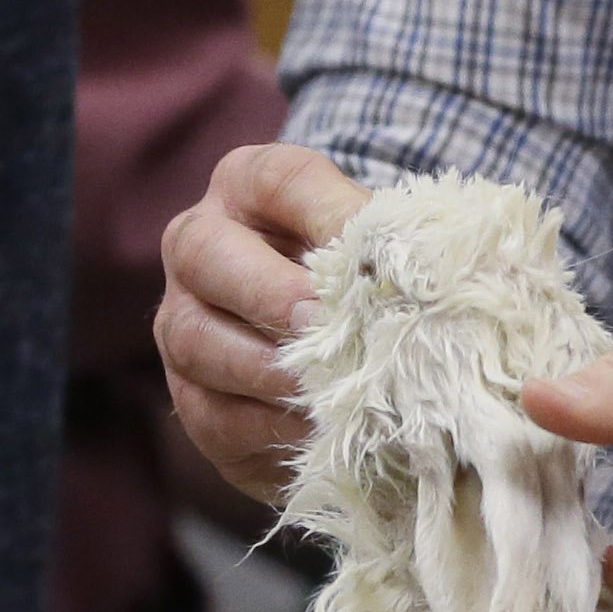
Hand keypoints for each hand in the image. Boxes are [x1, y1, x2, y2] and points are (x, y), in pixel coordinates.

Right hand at [155, 143, 374, 508]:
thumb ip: (393, 242)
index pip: (276, 180)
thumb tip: (429, 261)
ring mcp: (183, 323)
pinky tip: (318, 431)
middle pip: (205, 253)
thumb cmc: (367, 278)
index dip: (324, 212)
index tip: (371, 249)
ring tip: (325, 389)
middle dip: (267, 291)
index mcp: (250, 187)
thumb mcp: (379, 244)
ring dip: (266, 369)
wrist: (338, 348)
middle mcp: (199, 246)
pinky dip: (268, 427)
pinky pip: (214, 414)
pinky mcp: (191, 400)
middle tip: (321, 323)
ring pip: (196, 340)